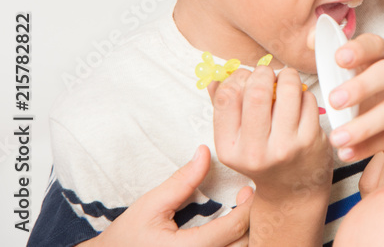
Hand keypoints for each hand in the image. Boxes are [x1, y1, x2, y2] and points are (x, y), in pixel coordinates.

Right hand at [86, 145, 251, 246]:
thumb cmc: (127, 237)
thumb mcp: (151, 206)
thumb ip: (182, 182)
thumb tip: (204, 152)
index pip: (234, 228)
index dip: (248, 206)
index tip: (247, 189)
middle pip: (244, 244)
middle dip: (252, 221)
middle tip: (248, 200)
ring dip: (245, 235)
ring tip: (241, 215)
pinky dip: (234, 244)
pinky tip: (230, 232)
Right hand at [209, 65, 333, 199]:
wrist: (292, 191)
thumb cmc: (263, 159)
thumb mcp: (236, 141)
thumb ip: (224, 109)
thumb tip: (215, 79)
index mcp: (229, 148)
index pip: (227, 96)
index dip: (237, 77)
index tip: (246, 77)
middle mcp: (254, 151)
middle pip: (257, 90)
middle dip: (263, 72)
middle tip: (267, 74)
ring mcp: (284, 147)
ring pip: (288, 89)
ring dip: (287, 77)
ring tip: (286, 81)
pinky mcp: (310, 141)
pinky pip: (307, 99)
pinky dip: (303, 93)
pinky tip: (299, 102)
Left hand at [324, 33, 383, 163]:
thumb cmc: (374, 95)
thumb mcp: (356, 76)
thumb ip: (333, 60)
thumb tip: (309, 40)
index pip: (376, 44)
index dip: (359, 49)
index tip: (338, 58)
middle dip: (361, 87)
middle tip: (334, 102)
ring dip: (364, 126)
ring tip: (337, 139)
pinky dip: (370, 146)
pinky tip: (349, 153)